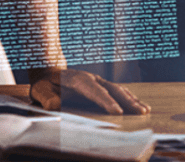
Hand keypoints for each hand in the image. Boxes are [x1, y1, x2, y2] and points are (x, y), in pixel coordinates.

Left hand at [29, 68, 150, 114]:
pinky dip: (128, 97)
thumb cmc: (45, 84)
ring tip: (145, 109)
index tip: (118, 113)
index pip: (95, 91)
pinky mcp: (100, 86)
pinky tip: (137, 104)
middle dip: (127, 101)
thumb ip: (46, 97)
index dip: (107, 102)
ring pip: (118, 90)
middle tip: (141, 112)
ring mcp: (97, 81)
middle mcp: (92, 79)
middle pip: (112, 90)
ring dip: (131, 99)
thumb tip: (53, 104)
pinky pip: (116, 91)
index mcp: (78, 80)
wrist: (49, 72)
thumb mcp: (40, 90)